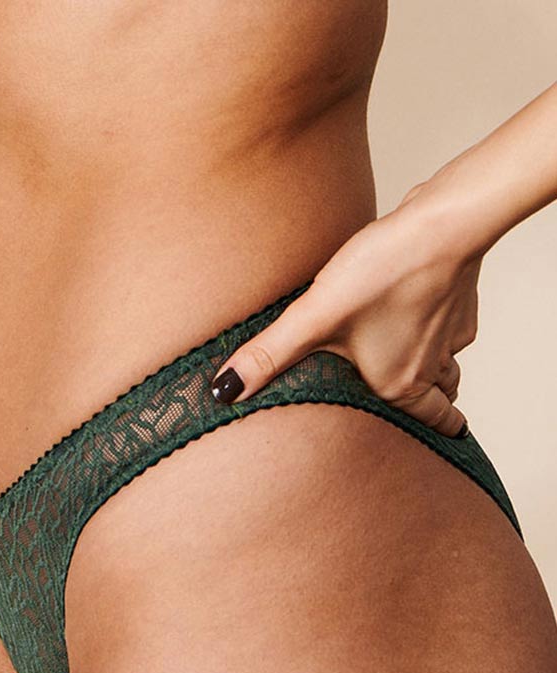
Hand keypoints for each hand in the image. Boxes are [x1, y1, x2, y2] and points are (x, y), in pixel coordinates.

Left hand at [211, 190, 482, 437]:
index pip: (432, 422)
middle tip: (427, 410)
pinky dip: (438, 327)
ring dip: (437, 369)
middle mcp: (433, 365)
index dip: (437, 433)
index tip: (442, 438)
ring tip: (417, 366)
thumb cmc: (382, 273)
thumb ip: (269, 355)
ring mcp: (451, 331)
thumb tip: (224, 392)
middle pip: (442, 396)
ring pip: (448, 362)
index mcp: (401, 384)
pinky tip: (418, 311)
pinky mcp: (459, 298)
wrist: (440, 223)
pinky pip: (453, 326)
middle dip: (434, 406)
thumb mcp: (314, 318)